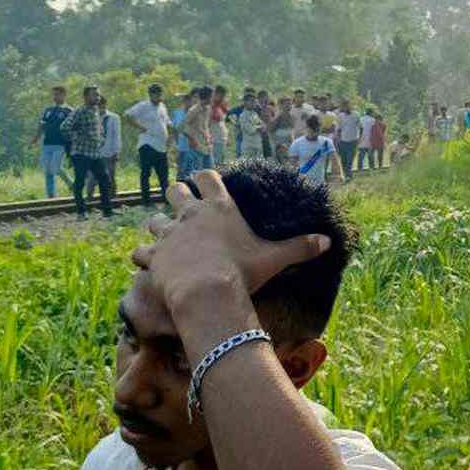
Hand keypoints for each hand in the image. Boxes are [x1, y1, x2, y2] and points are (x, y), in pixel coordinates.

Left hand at [131, 170, 331, 321]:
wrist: (207, 292)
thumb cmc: (243, 271)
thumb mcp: (275, 258)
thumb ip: (300, 248)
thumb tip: (328, 242)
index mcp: (219, 208)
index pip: (209, 178)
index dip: (206, 177)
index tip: (206, 181)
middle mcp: (190, 214)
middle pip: (175, 191)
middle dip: (177, 195)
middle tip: (183, 205)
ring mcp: (168, 234)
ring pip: (155, 220)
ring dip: (159, 227)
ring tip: (165, 238)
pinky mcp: (153, 256)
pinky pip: (141, 251)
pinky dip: (144, 257)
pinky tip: (148, 263)